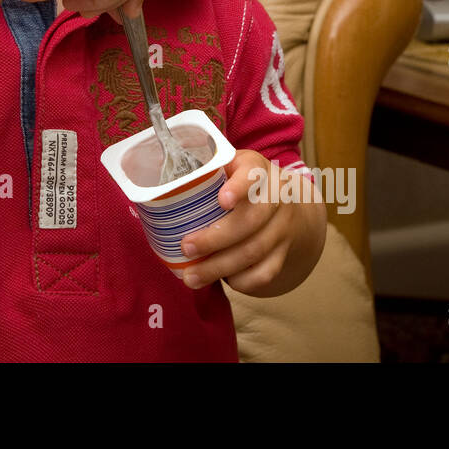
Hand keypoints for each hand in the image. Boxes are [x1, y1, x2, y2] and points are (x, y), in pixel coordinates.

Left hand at [178, 149, 319, 294]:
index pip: (252, 174)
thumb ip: (204, 173)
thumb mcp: (230, 167)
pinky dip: (241, 281)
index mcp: (257, 169)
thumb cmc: (243, 183)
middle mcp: (276, 197)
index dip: (239, 187)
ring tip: (190, 277)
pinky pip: (265, 273)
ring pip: (254, 251)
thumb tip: (156, 193)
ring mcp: (283, 227)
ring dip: (219, 267)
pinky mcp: (284, 253)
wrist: (292, 206)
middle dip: (215, 239)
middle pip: (250, 221)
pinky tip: (221, 281)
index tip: (221, 200)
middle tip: (185, 248)